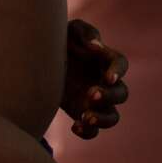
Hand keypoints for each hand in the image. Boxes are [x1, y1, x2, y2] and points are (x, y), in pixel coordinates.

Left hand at [60, 19, 127, 139]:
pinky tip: (75, 126)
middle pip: (121, 94)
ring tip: (86, 117)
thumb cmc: (61, 39)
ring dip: (103, 119)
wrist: (39, 59)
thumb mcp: (70, 30)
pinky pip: (93, 131)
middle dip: (109, 96)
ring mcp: (95, 100)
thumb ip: (85, 33)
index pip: (120, 64)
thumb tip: (97, 46)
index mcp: (105, 58)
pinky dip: (88, 132)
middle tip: (91, 94)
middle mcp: (104, 81)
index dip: (118, 72)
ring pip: (112, 117)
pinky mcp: (82, 113)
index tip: (108, 77)